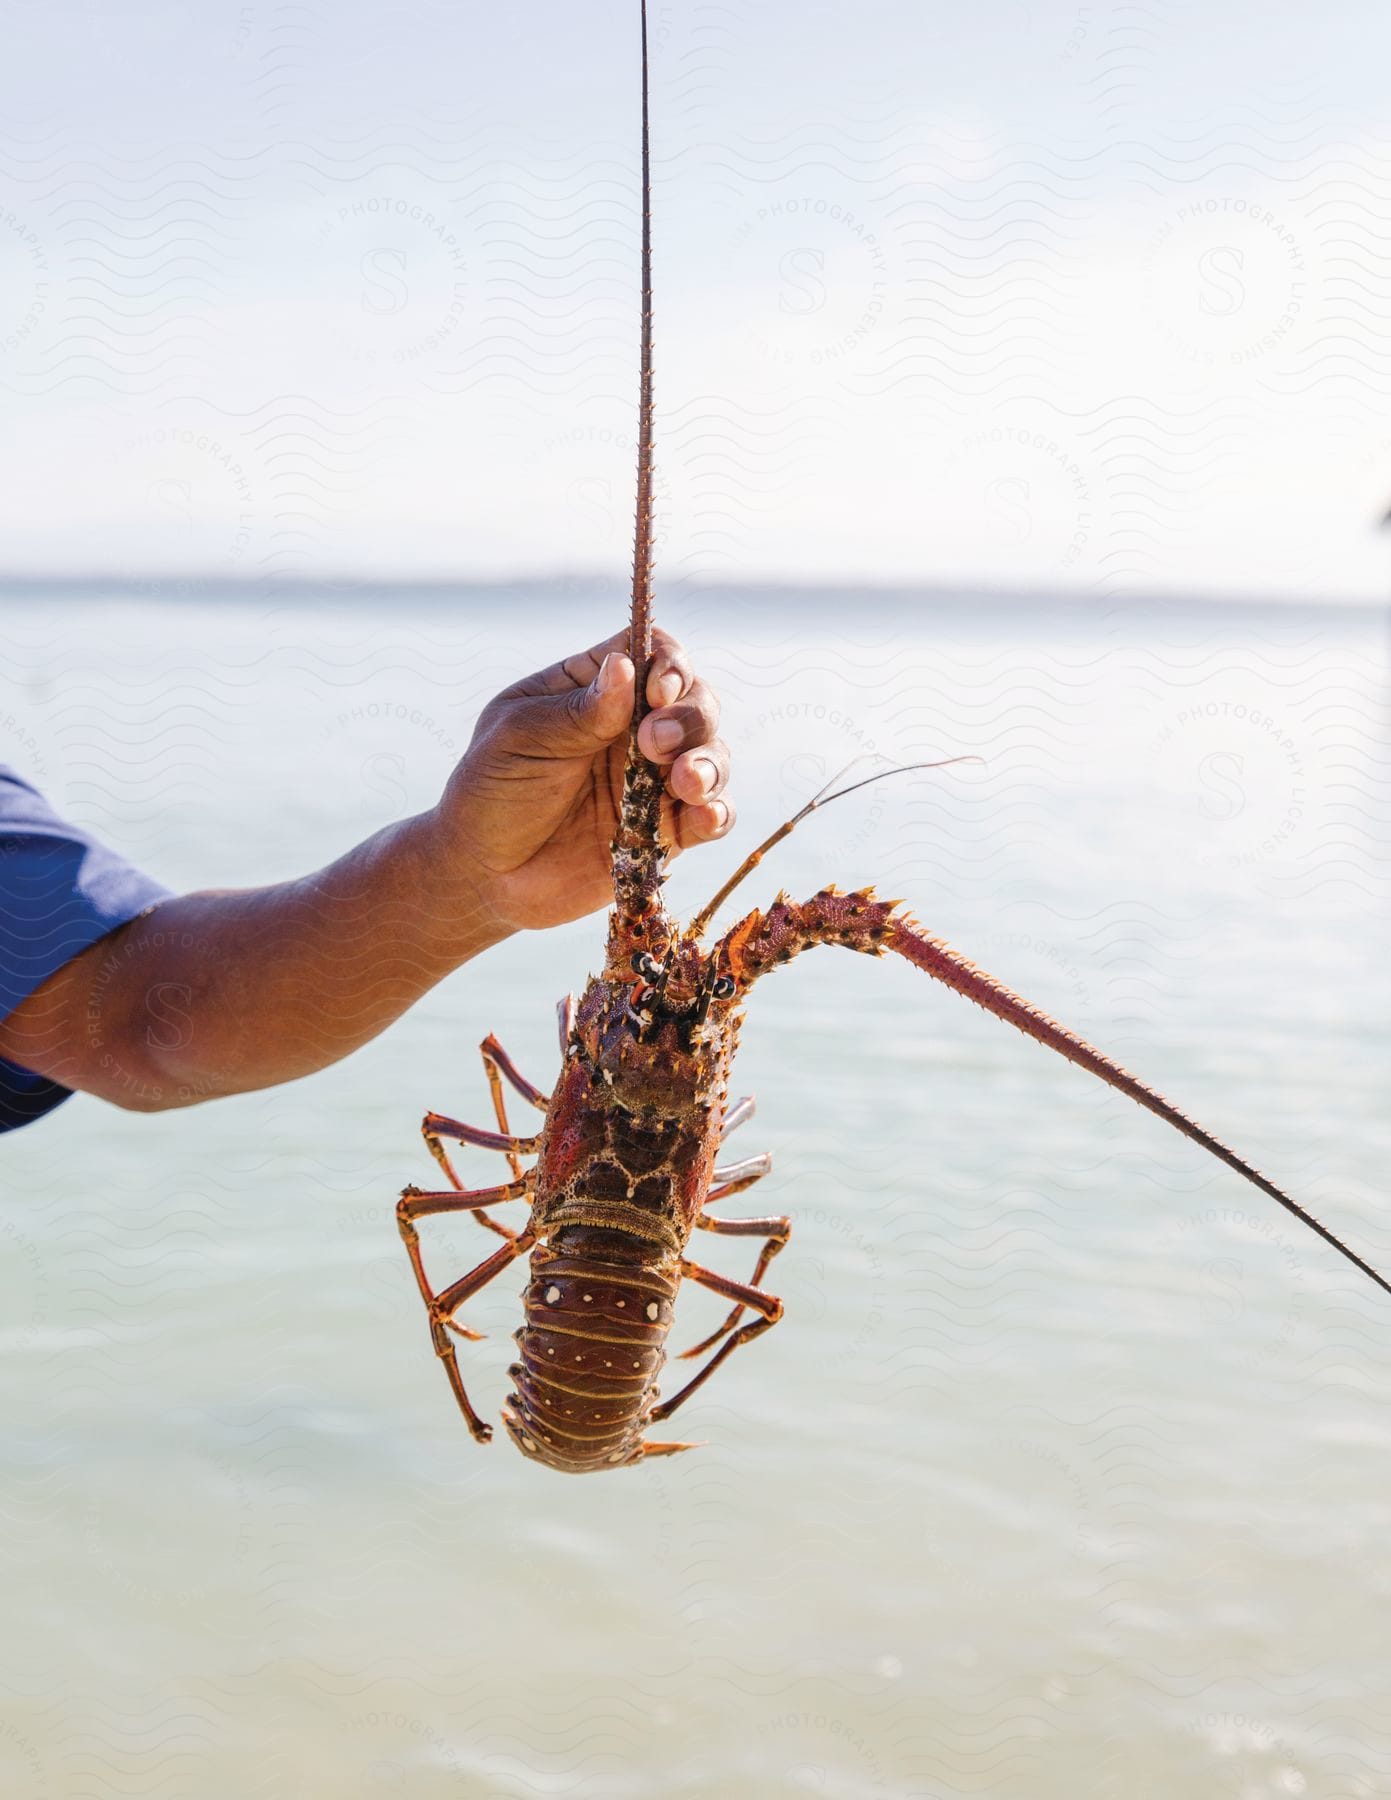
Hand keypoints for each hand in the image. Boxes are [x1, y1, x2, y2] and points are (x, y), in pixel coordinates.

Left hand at [435, 627, 734, 931]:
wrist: (485, 877)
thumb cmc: (490, 794)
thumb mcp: (520, 740)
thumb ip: (577, 711)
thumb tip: (627, 666)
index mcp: (594, 690)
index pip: (652, 653)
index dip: (668, 665)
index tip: (656, 691)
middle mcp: (633, 728)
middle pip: (695, 701)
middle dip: (690, 717)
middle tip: (655, 742)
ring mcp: (653, 780)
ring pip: (713, 756)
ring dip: (709, 763)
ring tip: (685, 782)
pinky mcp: (666, 831)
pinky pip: (712, 816)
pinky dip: (718, 812)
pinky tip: (704, 815)